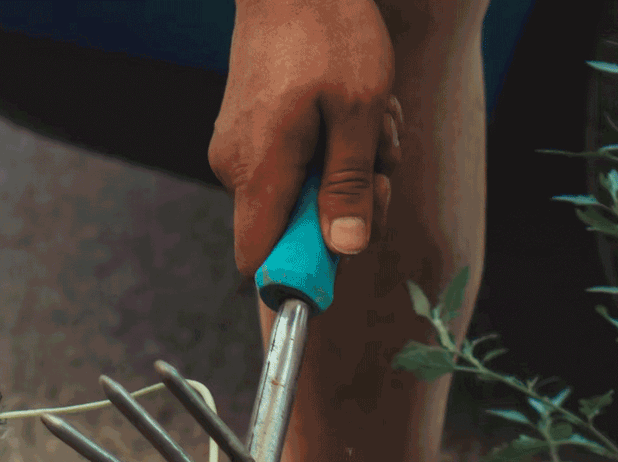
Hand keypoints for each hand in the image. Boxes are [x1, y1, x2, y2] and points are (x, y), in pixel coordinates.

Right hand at [208, 0, 400, 274]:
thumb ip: (349, 187)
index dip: (304, 272)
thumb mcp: (358, 113)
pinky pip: (305, 165)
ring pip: (311, 196)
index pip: (260, 260)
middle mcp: (238, 166)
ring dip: (356, 170)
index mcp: (258, 169)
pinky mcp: (257, 132)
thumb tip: (346, 250)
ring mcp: (244, 148)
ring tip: (370, 119)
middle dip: (352, 207)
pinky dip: (341, 147)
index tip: (348, 250)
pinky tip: (356, 110)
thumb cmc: (330, 32)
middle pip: (299, 232)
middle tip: (379, 162)